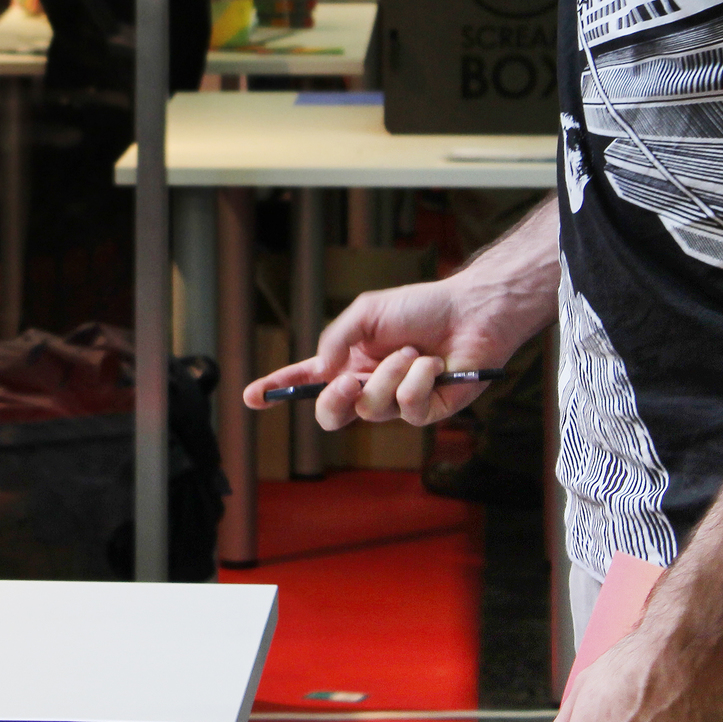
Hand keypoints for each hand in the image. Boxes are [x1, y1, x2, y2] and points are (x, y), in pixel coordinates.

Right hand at [241, 274, 532, 430]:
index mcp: (349, 360)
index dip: (277, 390)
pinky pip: (408, 408)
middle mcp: (369, 385)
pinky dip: (418, 379)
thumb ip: (335, 338)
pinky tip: (434, 364)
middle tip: (350, 378)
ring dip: (391, 374)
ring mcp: (397, 401)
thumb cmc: (421, 306)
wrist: (471, 311)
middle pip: (332, 414)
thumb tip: (320, 371)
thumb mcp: (367, 311)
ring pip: (372, 408)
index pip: (307, 381)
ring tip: (413, 351)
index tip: (251, 397)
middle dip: (334, 400)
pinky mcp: (427, 411)